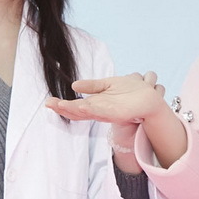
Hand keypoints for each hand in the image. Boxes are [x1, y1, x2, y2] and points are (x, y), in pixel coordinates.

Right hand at [45, 71, 167, 124]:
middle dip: (62, 108)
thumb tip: (74, 85)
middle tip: (49, 104)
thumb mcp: (107, 85)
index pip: (76, 107)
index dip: (63, 105)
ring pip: (83, 112)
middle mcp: (99, 110)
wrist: (149, 98)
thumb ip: (92, 86)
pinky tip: (78, 106)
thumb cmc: (131, 93)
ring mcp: (105, 112)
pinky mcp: (112, 113)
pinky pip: (97, 111)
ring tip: (56, 105)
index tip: (49, 102)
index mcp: (96, 105)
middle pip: (76, 112)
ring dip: (70, 109)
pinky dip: (86, 109)